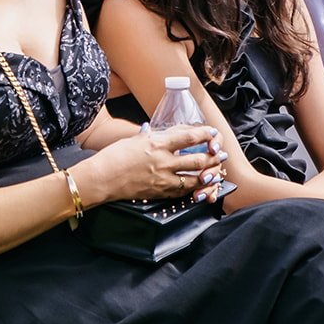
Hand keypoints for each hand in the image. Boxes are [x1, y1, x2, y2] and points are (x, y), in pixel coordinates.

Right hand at [82, 123, 226, 206]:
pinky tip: (200, 186)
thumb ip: (154, 136)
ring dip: (208, 174)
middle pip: (197, 159)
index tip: (212, 133)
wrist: (102, 178)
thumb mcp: (135, 139)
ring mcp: (162, 179)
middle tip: (221, 154)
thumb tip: (167, 131)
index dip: (204, 134)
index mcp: (156, 143)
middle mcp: (163, 161)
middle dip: (213, 157)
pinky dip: (194, 188)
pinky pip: (183, 191)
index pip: (188, 137)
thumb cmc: (114, 156)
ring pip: (194, 178)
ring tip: (216, 172)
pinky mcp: (159, 192)